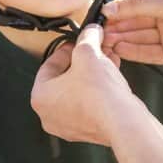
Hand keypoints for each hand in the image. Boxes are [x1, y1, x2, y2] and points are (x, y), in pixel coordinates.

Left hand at [31, 25, 137, 144]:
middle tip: (93, 52)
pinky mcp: (87, 131)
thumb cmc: (99, 94)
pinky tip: (112, 79)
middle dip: (82, 62)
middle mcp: (49, 115)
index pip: (48, 65)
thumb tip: (90, 31)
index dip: (66, 50)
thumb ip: (87, 38)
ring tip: (106, 62)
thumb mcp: (89, 53)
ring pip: (78, 92)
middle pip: (64, 79)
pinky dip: (98, 91)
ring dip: (92, 75)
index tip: (77, 44)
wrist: (122, 122)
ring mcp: (68, 126)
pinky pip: (89, 105)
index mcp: (40, 97)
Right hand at [102, 0, 162, 73]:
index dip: (118, 10)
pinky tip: (119, 49)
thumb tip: (111, 8)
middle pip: (135, 22)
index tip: (100, 16)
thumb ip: (138, 5)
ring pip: (140, 38)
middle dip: (117, 27)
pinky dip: (133, 51)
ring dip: (122, 40)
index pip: (136, 4)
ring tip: (103, 43)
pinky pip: (148, 53)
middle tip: (97, 33)